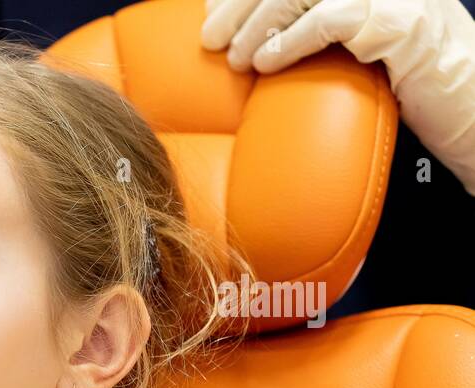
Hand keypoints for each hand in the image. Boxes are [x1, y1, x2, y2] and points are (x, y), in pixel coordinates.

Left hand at [202, 0, 474, 193]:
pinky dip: (290, 42)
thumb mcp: (351, 40)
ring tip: (236, 59)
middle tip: (211, 39)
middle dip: (242, 4)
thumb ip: (310, 21)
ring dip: (259, 25)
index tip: (211, 11)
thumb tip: (241, 24)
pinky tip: (265, 64)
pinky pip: (332, 20)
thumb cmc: (403, 76)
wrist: (466, 104)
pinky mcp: (402, 23)